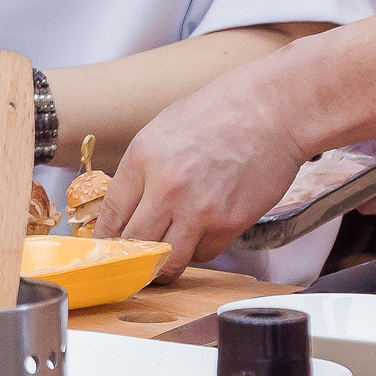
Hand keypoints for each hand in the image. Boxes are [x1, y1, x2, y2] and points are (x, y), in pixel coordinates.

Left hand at [94, 61, 308, 279]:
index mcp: (142, 158)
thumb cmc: (216, 114)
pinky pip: (203, 254)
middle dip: (132, 257)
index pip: (111, 215)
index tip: (108, 248)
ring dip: (164, 264)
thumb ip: (141, 171)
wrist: (269, 111)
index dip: (106, 239)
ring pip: (168, 261)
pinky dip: (198, 250)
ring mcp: (199, 209)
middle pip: (134, 245)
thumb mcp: (162, 131)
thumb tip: (126, 209)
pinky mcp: (229, 223)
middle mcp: (166, 187)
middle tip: (134, 261)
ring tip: (164, 259)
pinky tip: (201, 233)